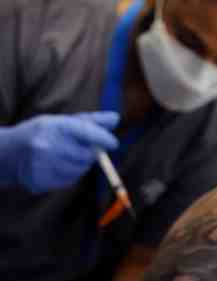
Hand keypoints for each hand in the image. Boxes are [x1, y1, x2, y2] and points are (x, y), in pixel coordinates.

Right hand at [0, 111, 119, 192]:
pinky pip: (68, 182)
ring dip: (81, 165)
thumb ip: (91, 121)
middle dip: (92, 154)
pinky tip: (58, 167)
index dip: (104, 138)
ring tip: (68, 157)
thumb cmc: (43, 133)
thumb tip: (116, 119)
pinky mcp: (39, 180)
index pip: (86, 131)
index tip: (113, 143)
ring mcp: (41, 164)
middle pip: (86, 155)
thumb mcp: (62, 122)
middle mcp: (46, 145)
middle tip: (86, 150)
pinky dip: (70, 175)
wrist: (7, 152)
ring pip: (79, 170)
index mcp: (54, 126)